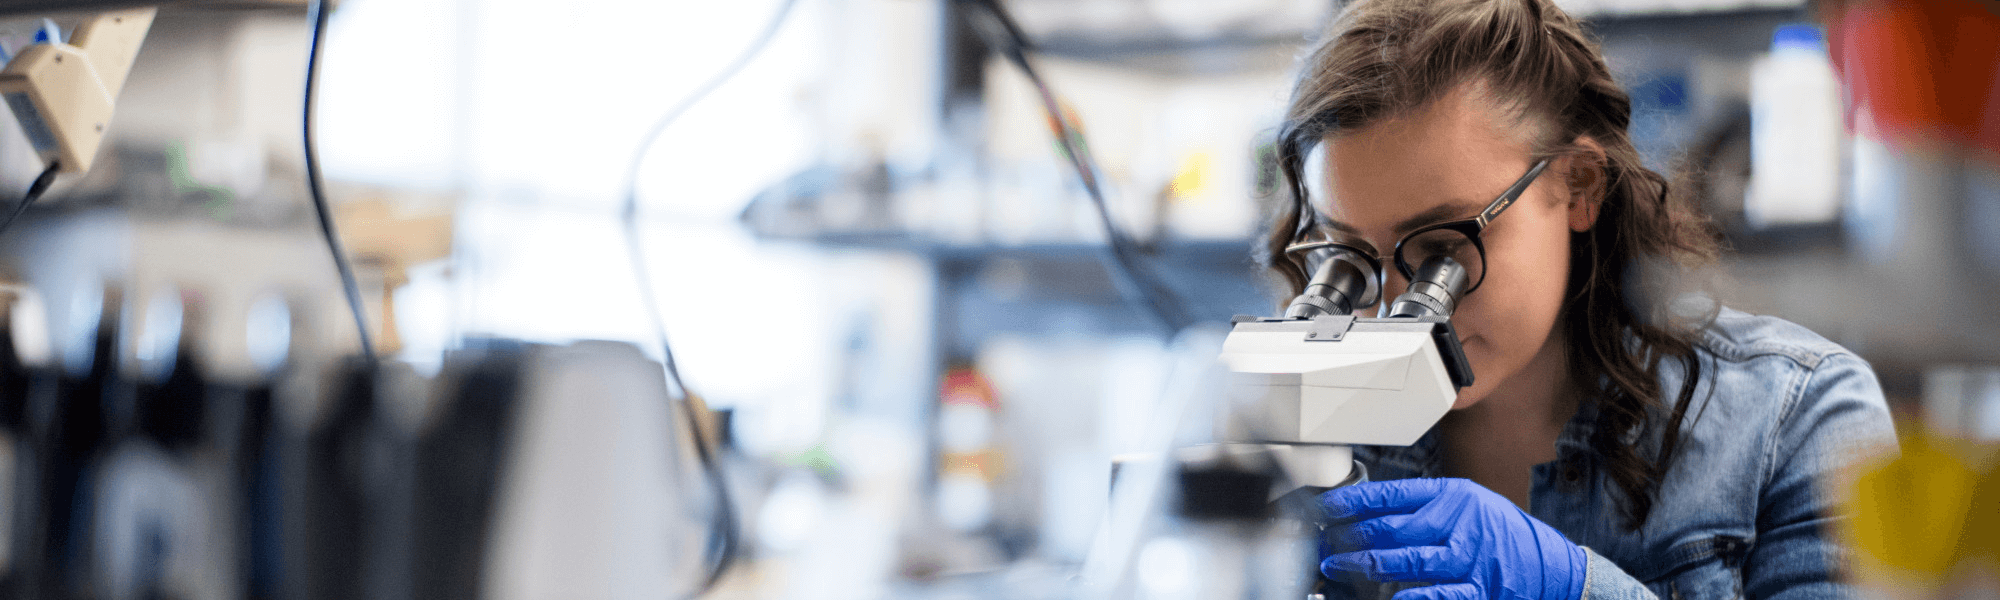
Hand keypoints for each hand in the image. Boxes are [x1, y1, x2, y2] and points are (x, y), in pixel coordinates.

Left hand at [1319, 478, 1586, 599]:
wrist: (1552, 566)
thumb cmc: (1503, 533)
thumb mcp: (1469, 503)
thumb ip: (1426, 506)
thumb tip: (1371, 512)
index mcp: (1454, 496)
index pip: (1393, 495)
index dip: (1354, 501)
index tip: (1326, 508)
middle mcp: (1460, 523)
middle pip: (1393, 528)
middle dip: (1351, 537)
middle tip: (1323, 543)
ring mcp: (1469, 558)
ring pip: (1409, 560)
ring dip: (1367, 565)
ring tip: (1338, 566)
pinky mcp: (1478, 588)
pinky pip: (1440, 593)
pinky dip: (1413, 597)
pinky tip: (1390, 597)